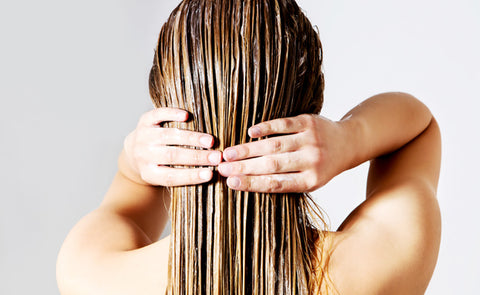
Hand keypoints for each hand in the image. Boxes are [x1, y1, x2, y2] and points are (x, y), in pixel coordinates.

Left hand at [122, 108, 221, 185]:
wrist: (134, 151)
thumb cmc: (158, 166)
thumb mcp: (164, 176)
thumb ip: (182, 175)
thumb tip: (211, 175)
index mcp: (149, 173)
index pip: (171, 177)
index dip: (191, 176)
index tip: (210, 174)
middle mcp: (144, 155)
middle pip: (172, 156)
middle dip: (197, 157)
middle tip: (216, 157)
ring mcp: (143, 137)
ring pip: (169, 136)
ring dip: (192, 138)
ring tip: (210, 141)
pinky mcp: (144, 120)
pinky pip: (158, 115)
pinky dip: (172, 114)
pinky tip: (187, 116)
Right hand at [218, 114, 348, 192]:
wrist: (348, 143)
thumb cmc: (321, 166)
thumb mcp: (309, 181)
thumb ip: (284, 182)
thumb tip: (246, 184)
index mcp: (310, 181)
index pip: (276, 184)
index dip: (252, 184)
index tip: (230, 183)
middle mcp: (312, 161)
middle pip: (272, 165)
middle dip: (243, 167)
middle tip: (221, 168)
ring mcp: (311, 140)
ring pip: (274, 145)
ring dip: (248, 149)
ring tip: (228, 153)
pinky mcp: (309, 122)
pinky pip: (284, 124)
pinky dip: (266, 128)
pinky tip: (250, 133)